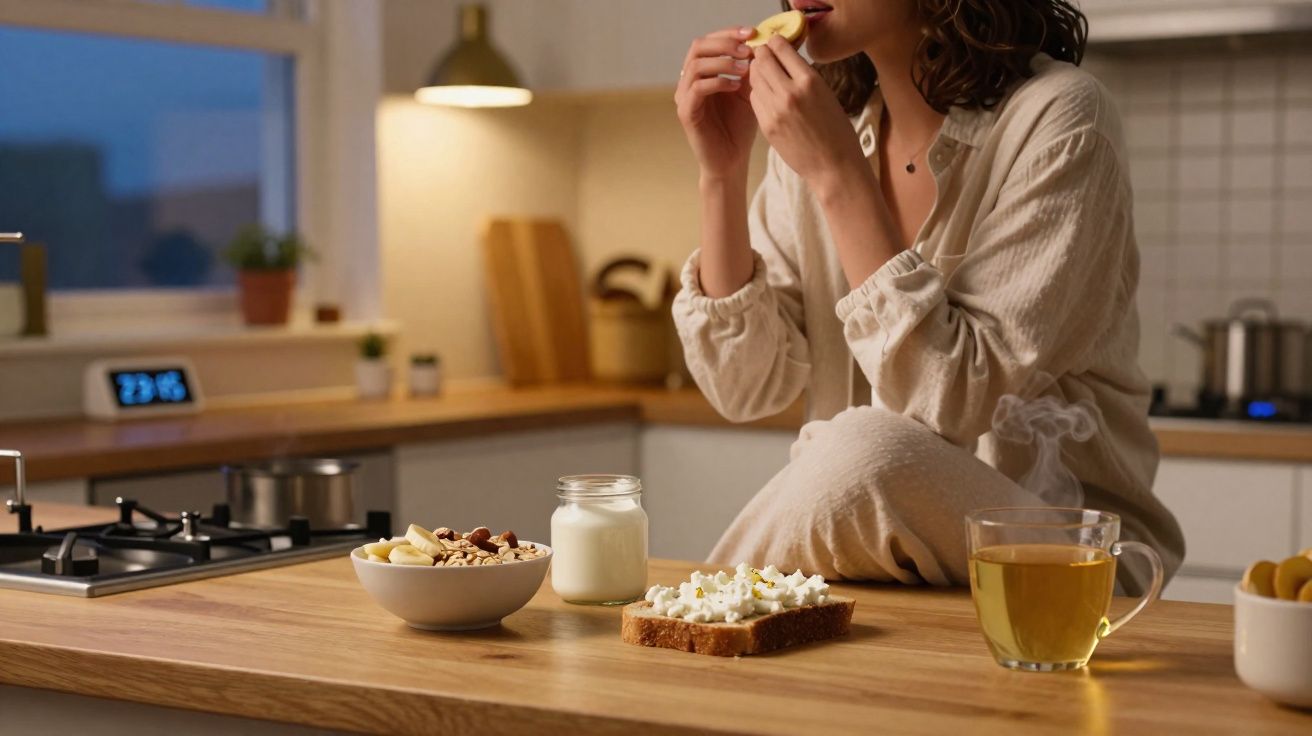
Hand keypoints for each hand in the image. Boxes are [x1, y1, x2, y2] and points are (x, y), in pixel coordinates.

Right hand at [675, 27, 757, 180]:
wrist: (732, 160)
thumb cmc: (740, 127)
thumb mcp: (749, 91)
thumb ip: (749, 68)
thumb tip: (759, 42)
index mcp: (703, 72)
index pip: (709, 41)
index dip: (729, 33)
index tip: (752, 32)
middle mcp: (689, 81)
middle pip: (698, 47)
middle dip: (724, 43)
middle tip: (747, 48)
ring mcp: (684, 97)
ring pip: (695, 65)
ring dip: (722, 61)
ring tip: (745, 67)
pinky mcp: (686, 113)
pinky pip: (697, 88)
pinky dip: (717, 82)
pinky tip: (735, 86)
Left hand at [749, 36, 868, 195]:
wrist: (833, 166)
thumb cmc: (836, 130)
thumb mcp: (825, 93)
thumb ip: (803, 75)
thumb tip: (783, 57)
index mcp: (810, 81)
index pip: (781, 48)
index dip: (774, 42)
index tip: (774, 42)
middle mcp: (790, 93)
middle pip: (762, 61)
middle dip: (761, 54)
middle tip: (763, 54)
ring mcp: (775, 110)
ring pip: (754, 79)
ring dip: (757, 73)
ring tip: (765, 74)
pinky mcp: (767, 126)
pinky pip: (755, 99)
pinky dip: (758, 92)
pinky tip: (766, 94)